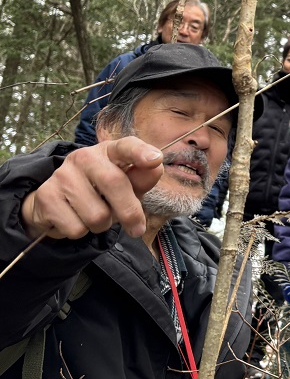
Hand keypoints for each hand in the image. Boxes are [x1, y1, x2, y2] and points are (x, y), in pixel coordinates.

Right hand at [21, 137, 163, 239]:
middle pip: (114, 183)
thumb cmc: (104, 193)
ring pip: (96, 215)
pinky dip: (82, 232)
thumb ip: (143, 178)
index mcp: (109, 151)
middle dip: (130, 212)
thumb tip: (155, 167)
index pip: (126, 146)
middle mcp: (84, 157)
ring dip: (103, 225)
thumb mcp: (128, 185)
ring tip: (97, 215)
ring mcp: (62, 175)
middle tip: (137, 229)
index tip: (155, 159)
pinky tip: (76, 218)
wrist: (60, 203)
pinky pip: (76, 228)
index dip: (140, 152)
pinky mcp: (46, 196)